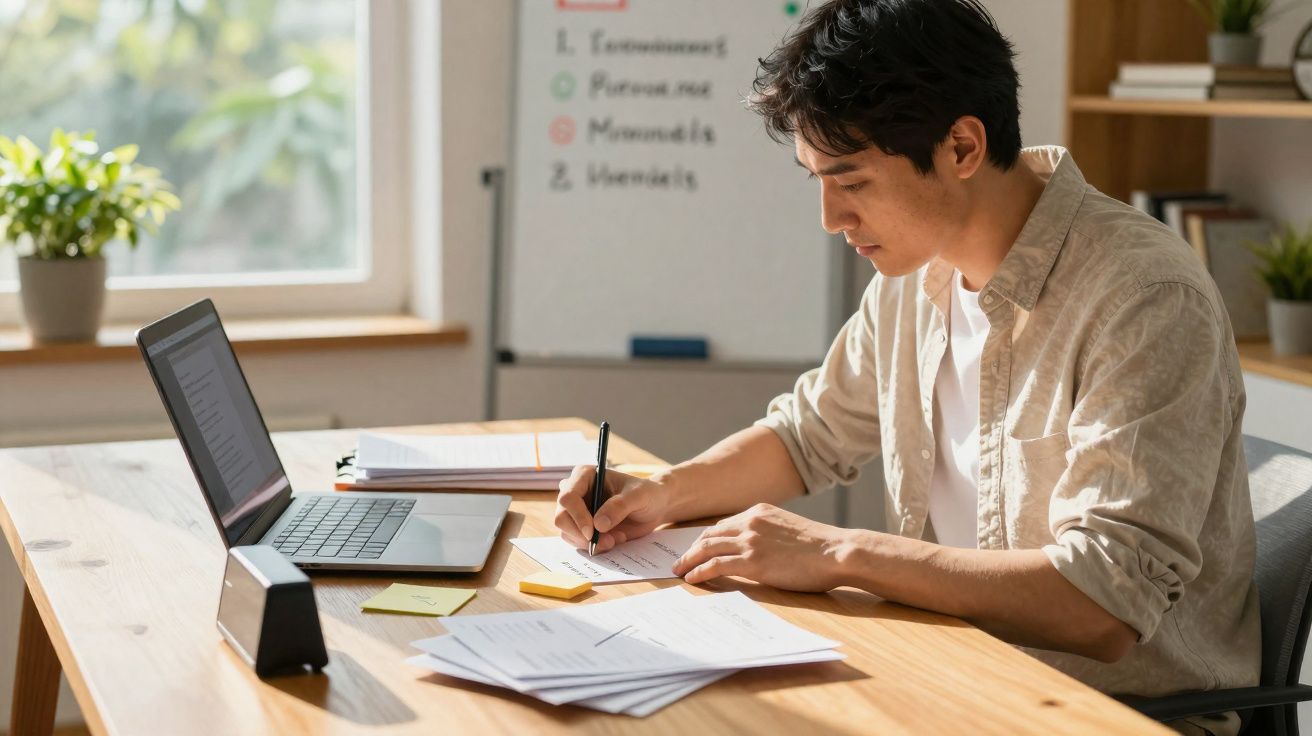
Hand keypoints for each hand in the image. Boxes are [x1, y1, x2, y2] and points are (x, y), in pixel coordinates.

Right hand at [554, 465, 670, 553]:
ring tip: (616, 539)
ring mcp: (577, 511)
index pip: (568, 497)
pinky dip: (594, 546)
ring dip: (590, 543)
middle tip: (608, 542)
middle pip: (561, 517)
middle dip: (582, 534)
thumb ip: (619, 506)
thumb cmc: (647, 494)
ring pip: (567, 532)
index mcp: (585, 476)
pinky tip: (614, 540)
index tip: (592, 532)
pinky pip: (577, 542)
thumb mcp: (638, 496)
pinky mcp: (583, 527)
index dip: (577, 516)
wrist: (654, 507)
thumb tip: (598, 525)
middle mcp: (577, 492)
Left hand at [671, 503, 852, 591]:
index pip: (723, 525)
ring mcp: (750, 541)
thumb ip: (769, 533)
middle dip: (692, 548)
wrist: (836, 551)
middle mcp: (750, 522)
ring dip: (689, 561)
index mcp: (759, 511)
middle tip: (681, 561)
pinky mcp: (752, 561)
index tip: (698, 549)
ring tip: (679, 571)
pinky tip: (692, 579)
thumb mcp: (789, 529)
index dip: (707, 538)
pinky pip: (715, 566)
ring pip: (707, 548)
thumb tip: (758, 550)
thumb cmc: (821, 547)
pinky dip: (699, 572)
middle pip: (709, 534)